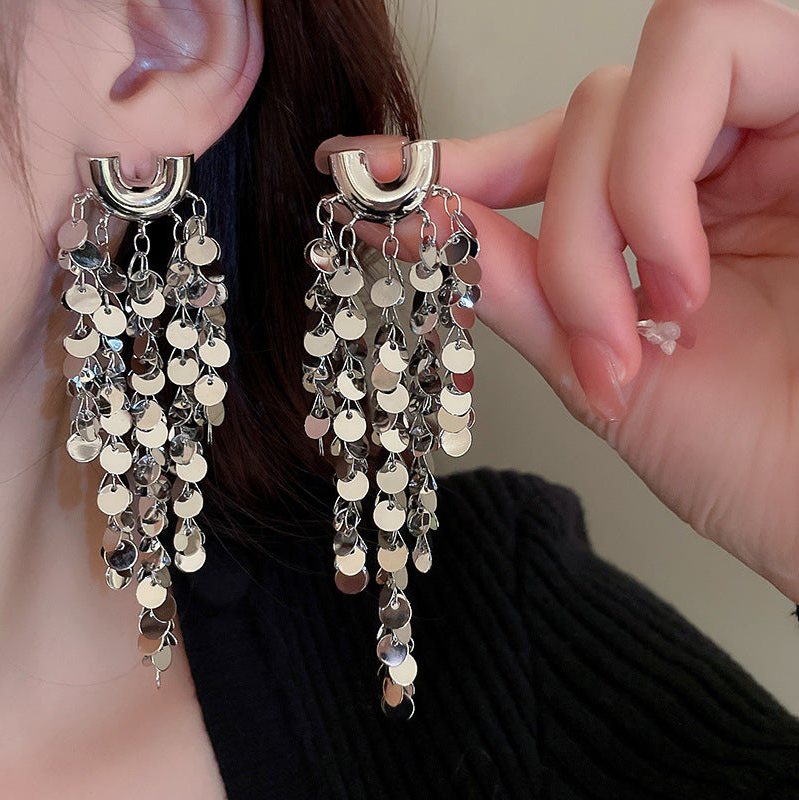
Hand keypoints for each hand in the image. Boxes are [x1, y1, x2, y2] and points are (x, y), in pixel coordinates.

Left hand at [315, 0, 798, 602]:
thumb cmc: (758, 465)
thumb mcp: (604, 374)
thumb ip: (514, 286)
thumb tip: (406, 221)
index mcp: (673, 229)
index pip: (550, 157)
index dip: (459, 164)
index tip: (364, 179)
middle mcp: (723, 171)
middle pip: (581, 117)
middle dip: (553, 237)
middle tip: (587, 340)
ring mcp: (776, 134)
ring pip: (621, 91)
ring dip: (596, 213)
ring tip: (643, 323)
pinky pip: (707, 57)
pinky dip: (651, 175)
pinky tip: (682, 281)